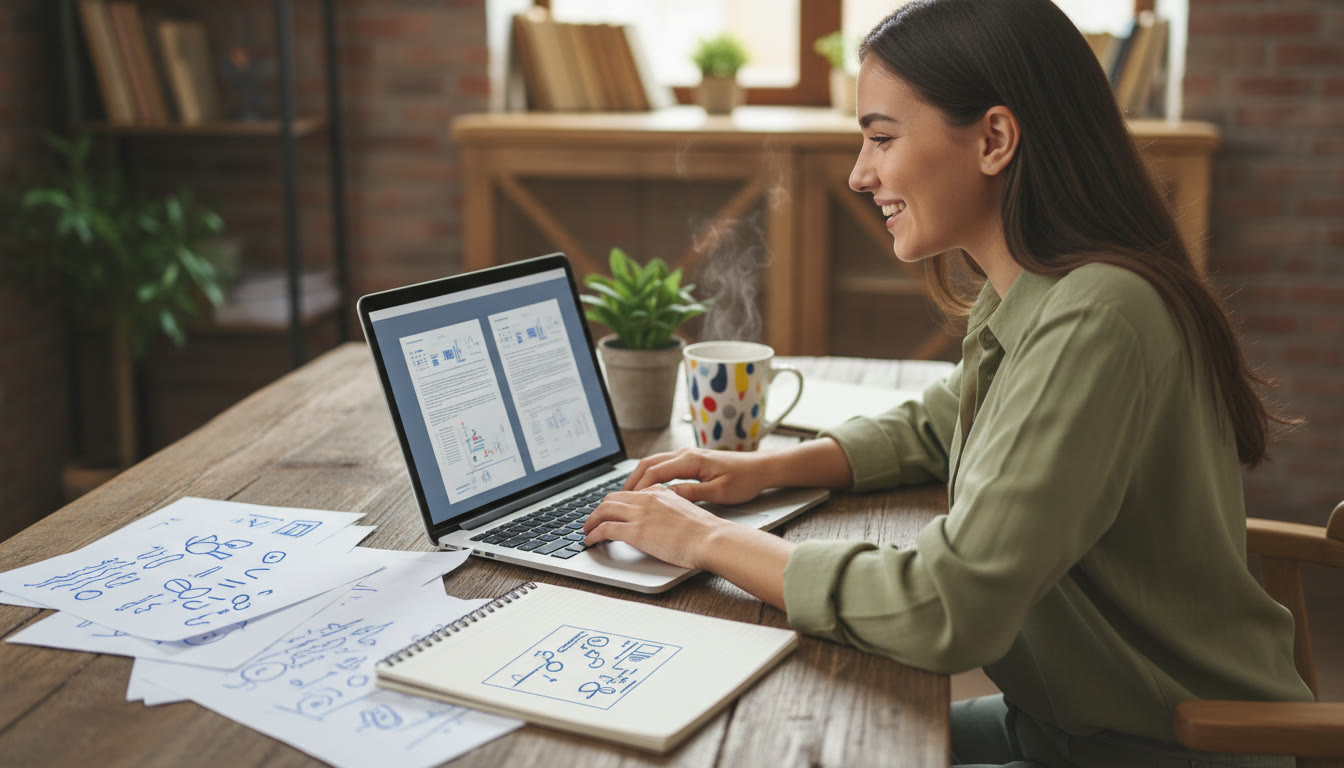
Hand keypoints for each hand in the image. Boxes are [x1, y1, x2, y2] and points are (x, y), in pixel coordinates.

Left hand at [583, 485, 728, 568]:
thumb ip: (668, 508)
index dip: (615, 503)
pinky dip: (594, 534)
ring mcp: (640, 514)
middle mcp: (646, 498)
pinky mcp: (636, 532)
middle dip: (599, 510)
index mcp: (659, 492)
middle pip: (611, 499)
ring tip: (587, 531)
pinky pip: (605, 529)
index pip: (628, 493)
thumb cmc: (704, 531)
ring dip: (591, 521)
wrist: (710, 538)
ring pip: (603, 511)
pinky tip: (591, 541)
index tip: (609, 512)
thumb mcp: (685, 509)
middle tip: (594, 521)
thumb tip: (658, 518)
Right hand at [621, 448, 770, 505]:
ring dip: (639, 477)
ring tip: (628, 495)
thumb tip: (666, 496)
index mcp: (691, 460)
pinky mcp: (693, 460)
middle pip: (649, 464)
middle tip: (618, 498)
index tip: (626, 502)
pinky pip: (664, 465)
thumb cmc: (745, 480)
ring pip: (655, 462)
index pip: (655, 472)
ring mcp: (689, 455)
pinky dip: (651, 475)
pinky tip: (648, 488)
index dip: (639, 488)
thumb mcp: (719, 492)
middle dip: (632, 480)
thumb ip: (692, 492)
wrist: (762, 468)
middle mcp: (686, 454)